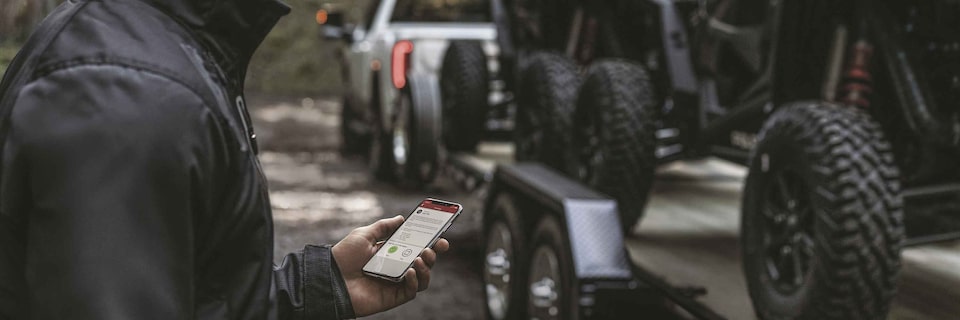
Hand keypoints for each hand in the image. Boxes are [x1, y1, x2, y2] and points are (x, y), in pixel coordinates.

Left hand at [332, 215, 450, 316]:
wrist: (330, 277)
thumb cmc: (344, 256)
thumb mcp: (364, 235)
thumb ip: (383, 227)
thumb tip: (401, 218)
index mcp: (391, 253)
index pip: (415, 248)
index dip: (430, 242)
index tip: (440, 236)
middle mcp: (396, 268)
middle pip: (423, 263)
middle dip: (433, 254)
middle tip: (434, 247)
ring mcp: (396, 283)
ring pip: (422, 279)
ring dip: (426, 268)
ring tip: (420, 259)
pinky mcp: (393, 297)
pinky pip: (412, 291)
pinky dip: (414, 282)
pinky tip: (409, 272)